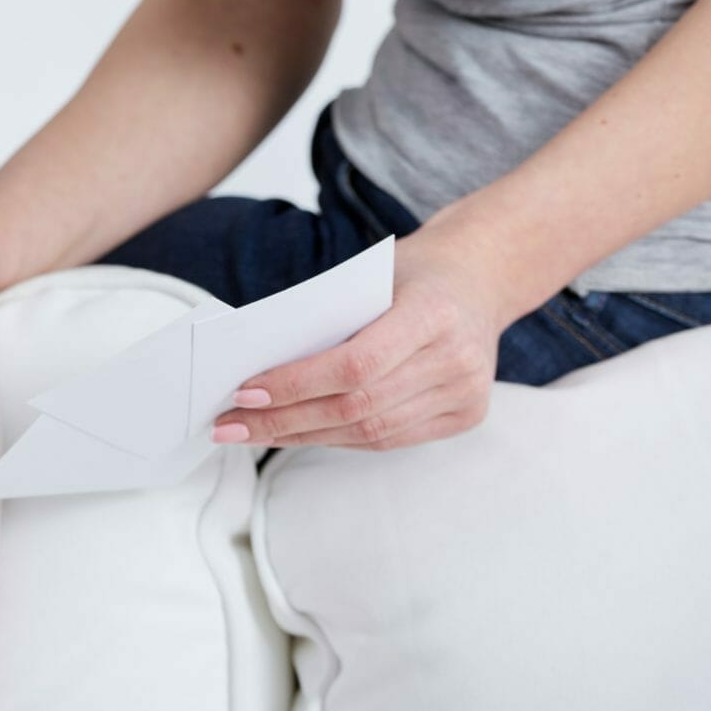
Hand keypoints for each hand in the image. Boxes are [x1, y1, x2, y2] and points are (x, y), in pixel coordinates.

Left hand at [210, 227, 504, 450]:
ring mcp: (466, 393)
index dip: (297, 384)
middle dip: (285, 419)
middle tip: (230, 424)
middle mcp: (457, 360)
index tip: (244, 392)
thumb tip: (257, 364)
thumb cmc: (412, 272)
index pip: (355, 363)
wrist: (481, 277)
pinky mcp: (466, 416)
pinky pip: (390, 438)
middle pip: (357, 406)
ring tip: (254, 432)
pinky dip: (338, 437)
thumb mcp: (370, 276)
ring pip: (370, 432)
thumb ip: (328, 318)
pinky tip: (298, 431)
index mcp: (433, 313)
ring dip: (304, 435)